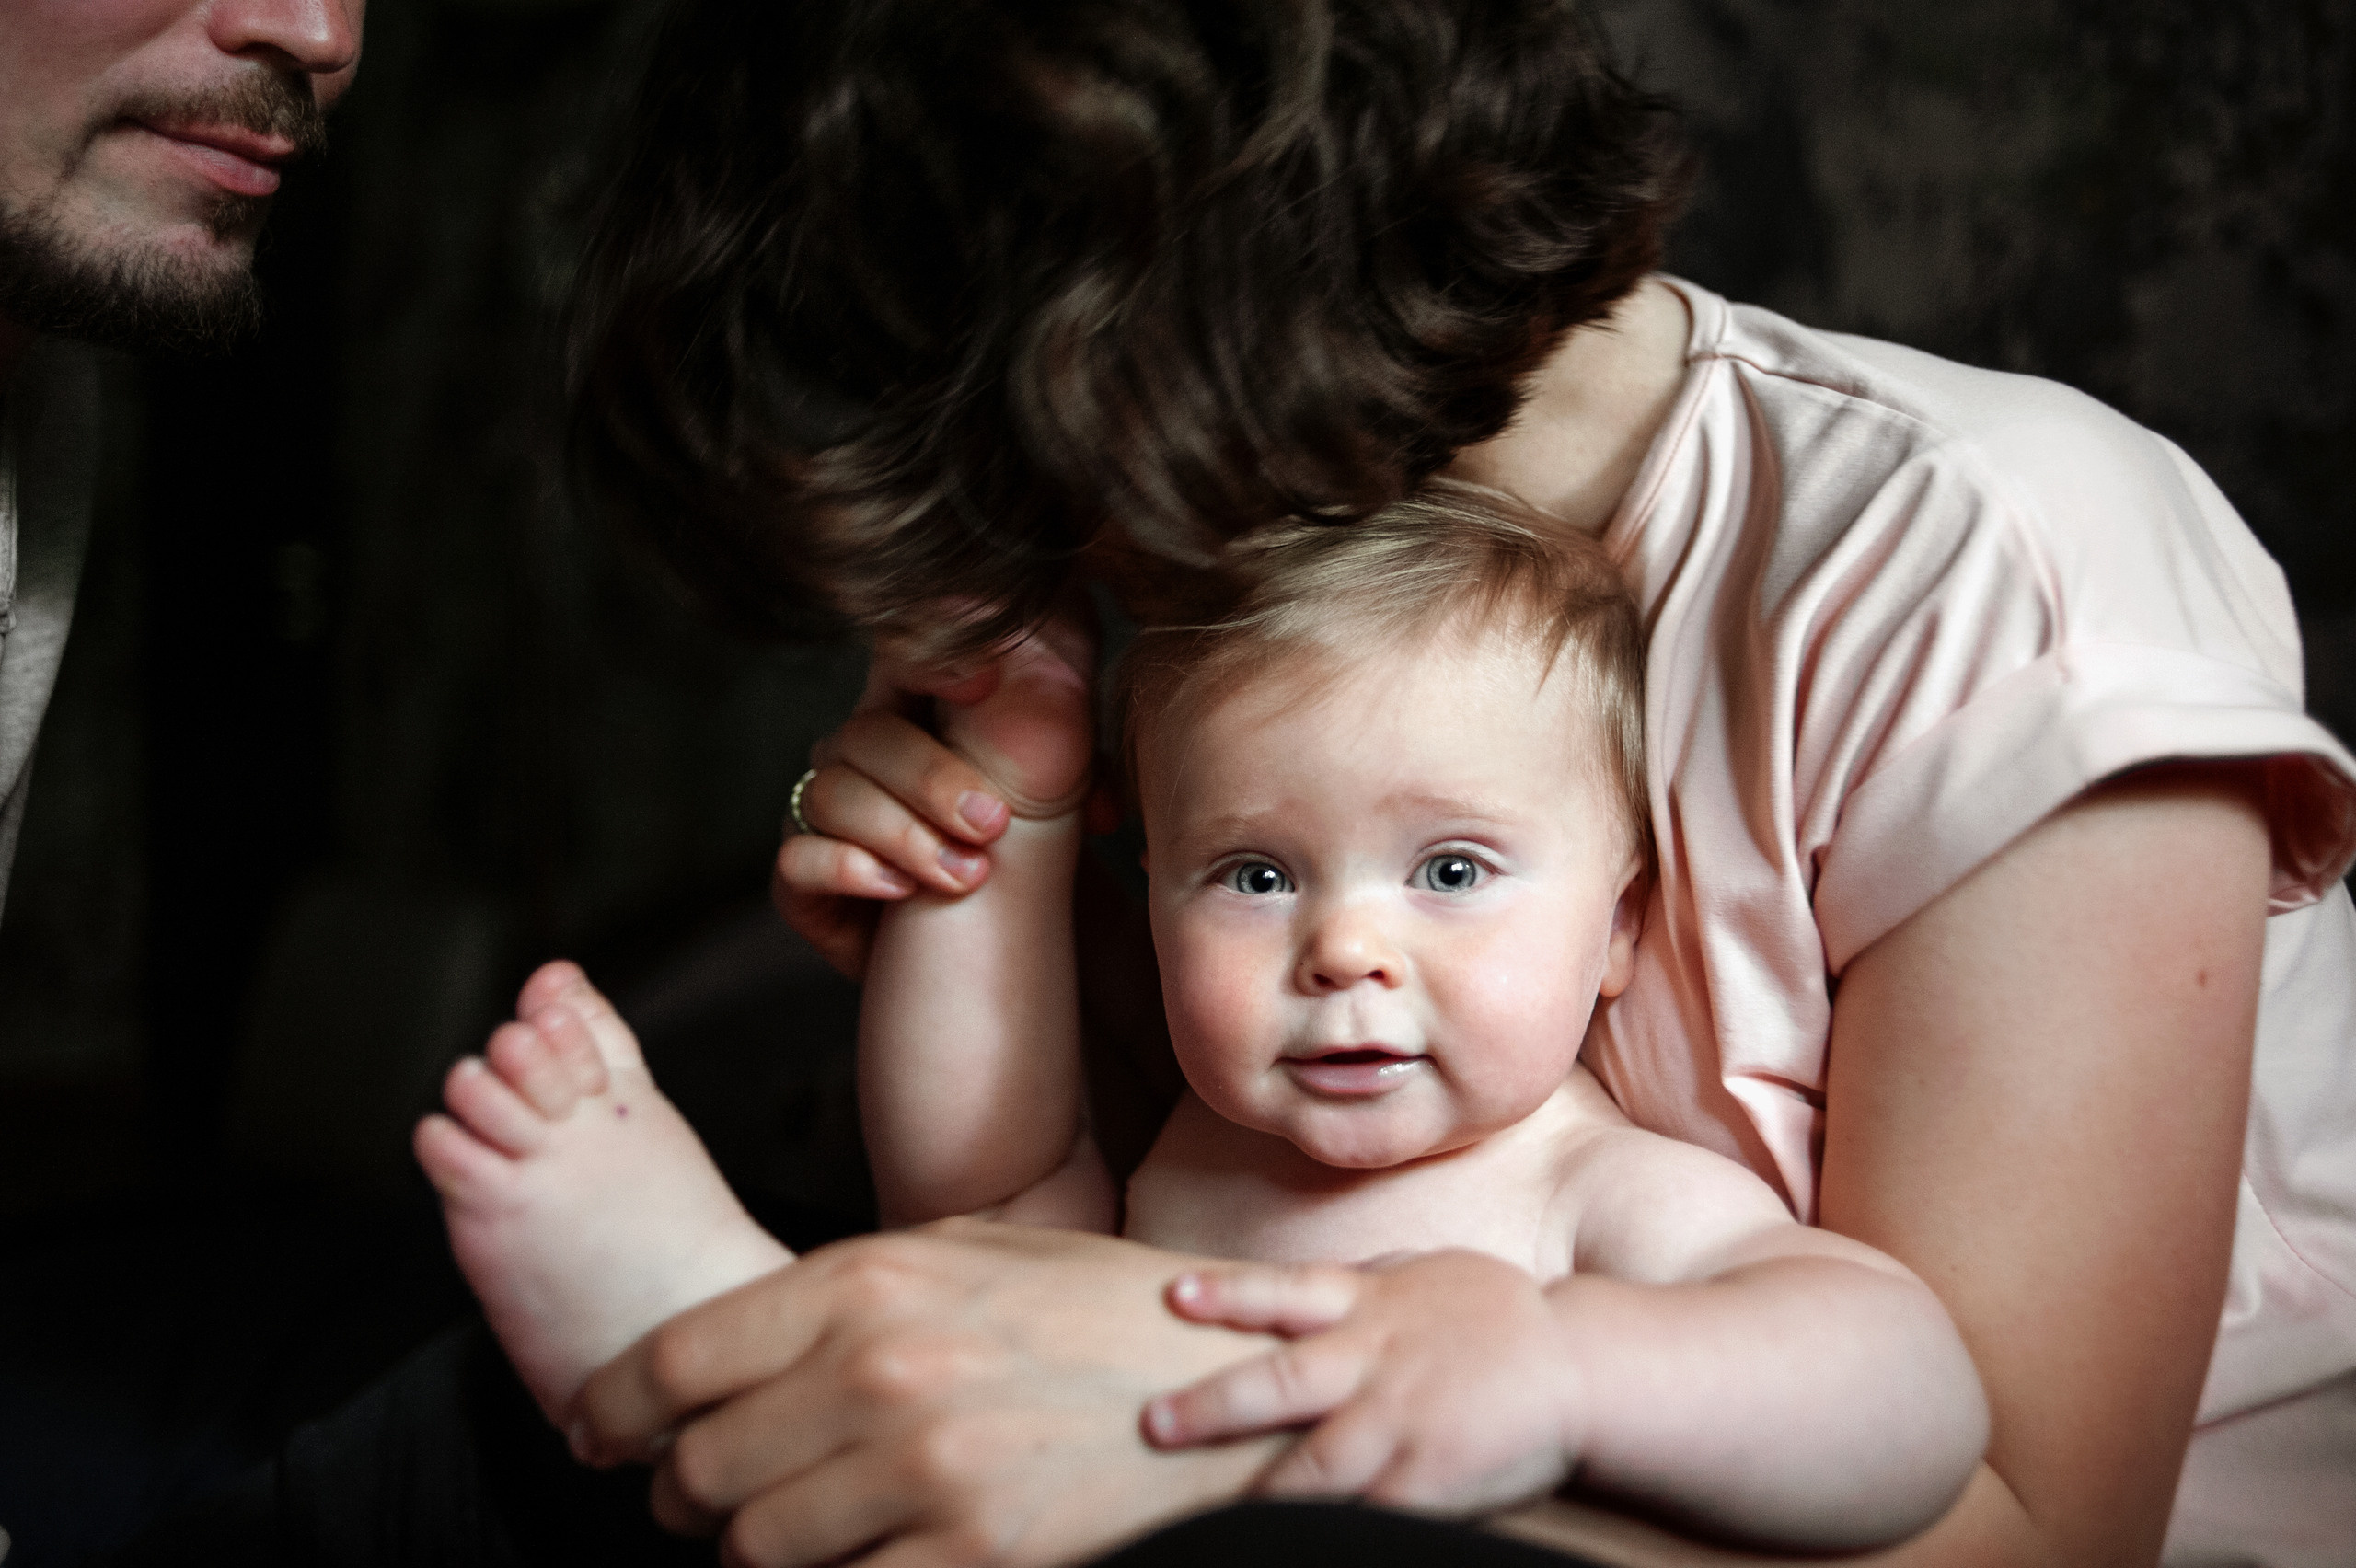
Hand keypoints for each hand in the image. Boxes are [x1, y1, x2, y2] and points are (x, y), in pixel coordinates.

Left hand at [572, 1218, 1287, 1567]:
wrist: (1238, 1387)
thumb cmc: (1105, 1312)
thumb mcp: (977, 1249)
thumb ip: (852, 1291)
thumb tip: (737, 1349)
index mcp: (868, 1280)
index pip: (676, 1361)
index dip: (611, 1408)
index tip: (595, 1432)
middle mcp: (878, 1373)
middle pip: (698, 1468)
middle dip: (682, 1491)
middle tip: (694, 1492)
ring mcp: (921, 1474)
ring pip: (753, 1547)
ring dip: (754, 1546)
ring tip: (790, 1523)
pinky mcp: (967, 1558)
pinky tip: (862, 1551)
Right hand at [776, 610, 1100, 978]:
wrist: (1003, 946)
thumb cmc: (1029, 849)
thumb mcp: (1062, 774)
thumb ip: (1062, 706)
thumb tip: (1070, 629)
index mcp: (914, 710)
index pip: (903, 657)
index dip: (932, 660)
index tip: (984, 680)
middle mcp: (858, 755)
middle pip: (867, 733)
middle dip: (933, 779)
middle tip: (994, 826)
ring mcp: (824, 816)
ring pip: (832, 795)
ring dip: (904, 836)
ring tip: (968, 877)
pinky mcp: (806, 886)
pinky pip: (798, 860)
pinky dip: (847, 869)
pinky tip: (899, 890)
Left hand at [1146, 1250, 1583, 1514]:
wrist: (1586, 1365)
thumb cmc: (1505, 1316)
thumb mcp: (1432, 1272)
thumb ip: (1368, 1278)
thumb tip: (1306, 1281)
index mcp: (1376, 1304)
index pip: (1286, 1293)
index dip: (1228, 1295)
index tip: (1176, 1296)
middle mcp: (1378, 1361)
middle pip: (1281, 1383)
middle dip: (1211, 1405)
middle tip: (1153, 1421)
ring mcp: (1403, 1423)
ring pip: (1316, 1463)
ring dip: (1259, 1490)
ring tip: (1209, 1515)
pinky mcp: (1430, 1480)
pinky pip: (1369, 1515)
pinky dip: (1330, 1531)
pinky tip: (1292, 1545)